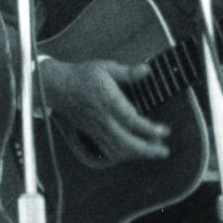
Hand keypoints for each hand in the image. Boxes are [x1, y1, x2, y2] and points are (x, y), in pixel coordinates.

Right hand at [39, 58, 170, 162]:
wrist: (57, 87)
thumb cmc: (82, 76)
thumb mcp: (105, 67)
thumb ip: (128, 72)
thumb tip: (147, 70)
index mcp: (108, 101)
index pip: (131, 119)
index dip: (149, 128)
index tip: (165, 131)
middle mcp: (103, 118)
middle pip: (126, 141)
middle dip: (147, 150)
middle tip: (164, 150)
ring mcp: (96, 128)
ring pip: (117, 149)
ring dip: (136, 154)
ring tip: (153, 151)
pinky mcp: (91, 133)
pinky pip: (107, 150)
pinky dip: (122, 155)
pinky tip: (133, 152)